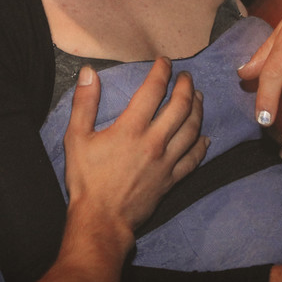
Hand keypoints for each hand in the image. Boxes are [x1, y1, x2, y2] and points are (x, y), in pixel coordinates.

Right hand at [64, 58, 206, 231]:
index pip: (153, 90)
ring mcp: (167, 162)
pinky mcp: (172, 179)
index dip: (161, 72)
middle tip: (186, 76)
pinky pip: (194, 158)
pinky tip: (205, 136)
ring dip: (198, 109)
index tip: (164, 62)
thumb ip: (85, 103)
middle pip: (180, 106)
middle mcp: (154, 141)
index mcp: (131, 128)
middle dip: (186, 86)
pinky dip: (202, 145)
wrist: (102, 219)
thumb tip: (90, 72)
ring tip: (198, 97)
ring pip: (192, 129)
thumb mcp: (76, 138)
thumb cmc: (87, 180)